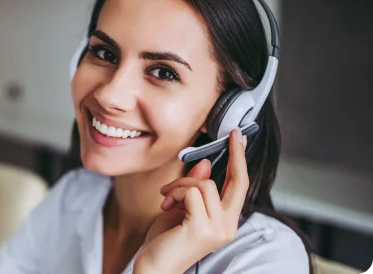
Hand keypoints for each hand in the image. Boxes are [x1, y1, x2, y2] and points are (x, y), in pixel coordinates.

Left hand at [134, 128, 248, 273]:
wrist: (153, 267)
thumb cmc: (165, 241)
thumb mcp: (180, 208)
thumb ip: (195, 189)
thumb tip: (207, 164)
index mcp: (225, 222)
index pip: (240, 187)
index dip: (240, 160)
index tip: (238, 137)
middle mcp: (227, 226)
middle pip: (239, 182)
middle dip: (235, 154)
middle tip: (231, 134)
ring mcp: (217, 229)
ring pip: (205, 184)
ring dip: (180, 184)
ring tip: (166, 197)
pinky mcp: (202, 228)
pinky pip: (191, 193)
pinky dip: (175, 192)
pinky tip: (165, 204)